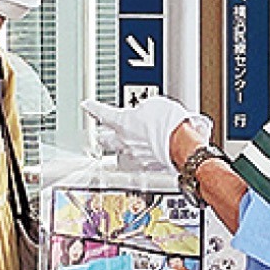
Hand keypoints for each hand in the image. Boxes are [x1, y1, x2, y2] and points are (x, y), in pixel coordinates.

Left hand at [83, 96, 211, 171]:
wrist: (182, 143)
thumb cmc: (169, 122)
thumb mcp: (154, 104)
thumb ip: (143, 108)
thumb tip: (144, 111)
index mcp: (122, 122)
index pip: (101, 113)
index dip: (92, 108)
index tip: (87, 105)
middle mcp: (124, 141)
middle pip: (105, 139)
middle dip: (103, 134)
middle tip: (102, 132)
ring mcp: (135, 155)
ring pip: (121, 151)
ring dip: (121, 146)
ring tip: (125, 142)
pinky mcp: (148, 165)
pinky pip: (139, 159)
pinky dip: (141, 154)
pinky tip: (147, 150)